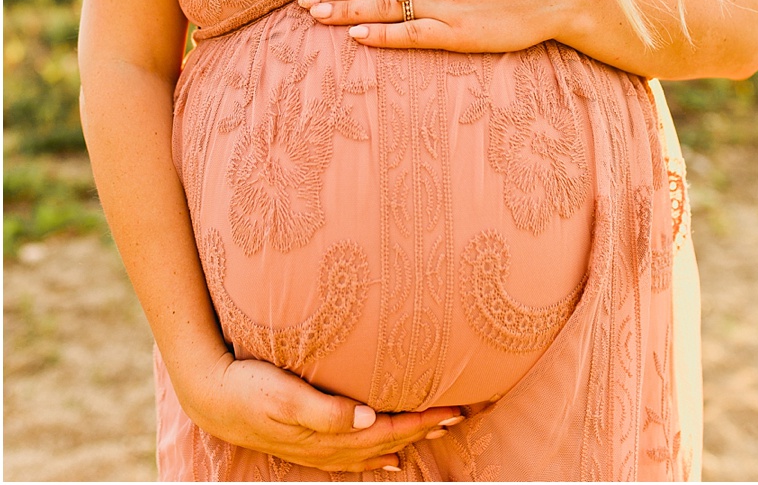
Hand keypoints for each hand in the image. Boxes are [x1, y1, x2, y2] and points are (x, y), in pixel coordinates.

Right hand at [182, 351, 461, 472]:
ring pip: (374, 449)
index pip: (389, 430)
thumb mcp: (284, 396)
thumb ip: (326, 410)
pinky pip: (354, 454)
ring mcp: (319, 447)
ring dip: (406, 440)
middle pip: (388, 441)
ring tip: (434, 432)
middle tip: (459, 414)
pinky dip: (376, 454)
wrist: (212, 396)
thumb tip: (369, 419)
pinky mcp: (308, 440)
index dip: (422, 422)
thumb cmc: (249, 387)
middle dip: (424, 430)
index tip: (453, 409)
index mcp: (331, 434)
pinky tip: (387, 455)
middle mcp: (330, 446)